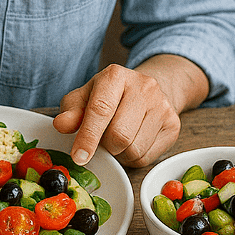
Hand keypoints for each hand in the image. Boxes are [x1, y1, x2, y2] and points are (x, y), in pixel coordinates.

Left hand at [53, 63, 180, 167]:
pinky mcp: (173, 125)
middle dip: (105, 146)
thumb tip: (61, 125)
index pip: (100, 109)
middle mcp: (143, 86)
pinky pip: (147, 157)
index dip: (88, 137)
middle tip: (101, 142)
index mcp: (115, 75)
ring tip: (116, 141)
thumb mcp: (84, 97)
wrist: (146, 91)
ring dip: (119, 154)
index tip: (79, 157)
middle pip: (119, 135)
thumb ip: (71, 111)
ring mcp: (162, 105)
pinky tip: (131, 143)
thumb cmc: (108, 96)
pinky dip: (133, 158)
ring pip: (134, 149)